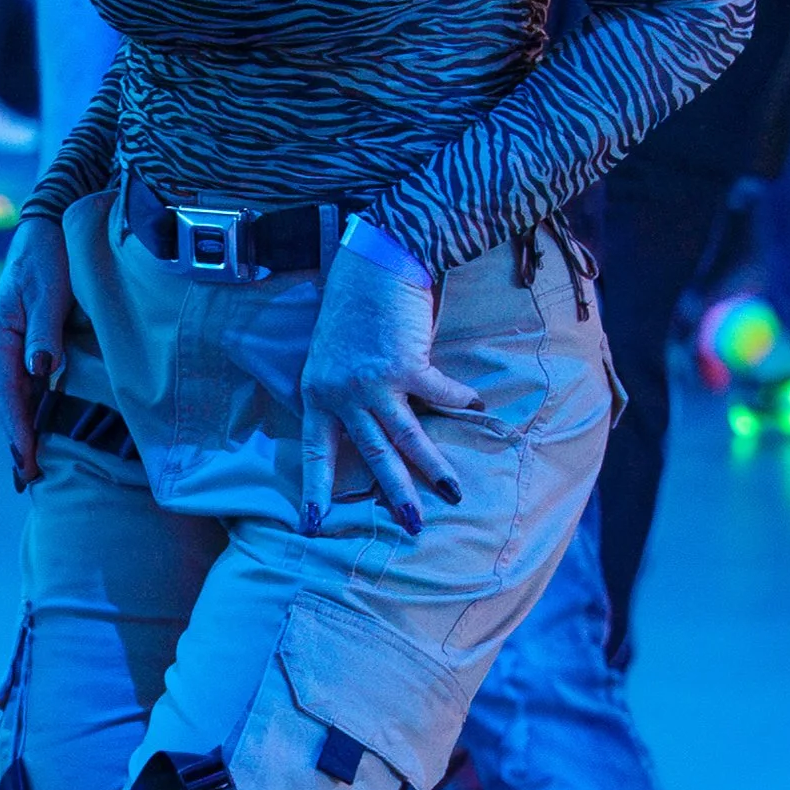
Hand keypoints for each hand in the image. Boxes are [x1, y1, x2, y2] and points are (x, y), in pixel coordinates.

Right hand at [0, 213, 73, 482]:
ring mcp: (14, 347)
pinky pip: (31, 386)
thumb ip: (44, 329)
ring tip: (32, 469)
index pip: (4, 391)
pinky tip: (44, 432)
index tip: (26, 457)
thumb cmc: (49, 254)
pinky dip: (35, 411)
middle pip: (7, 402)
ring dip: (24, 430)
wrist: (51, 225)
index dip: (16, 426)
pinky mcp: (32, 345)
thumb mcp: (47, 289)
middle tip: (28, 480)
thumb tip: (40, 370)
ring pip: (18, 397)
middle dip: (17, 440)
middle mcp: (0, 347)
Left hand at [298, 242, 483, 532]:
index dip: (316, 488)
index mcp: (316, 393)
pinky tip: (477, 407)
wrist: (374, 263)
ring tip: (452, 493)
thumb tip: (363, 424)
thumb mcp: (331, 356)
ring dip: (433, 467)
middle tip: (410, 526)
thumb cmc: (354, 307)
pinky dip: (460, 400)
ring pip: (406, 437)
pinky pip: (439, 395)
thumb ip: (340, 392)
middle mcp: (341, 393)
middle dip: (394, 493)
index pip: (314, 451)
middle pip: (371, 454)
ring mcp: (373, 382)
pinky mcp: (405, 366)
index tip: (312, 523)